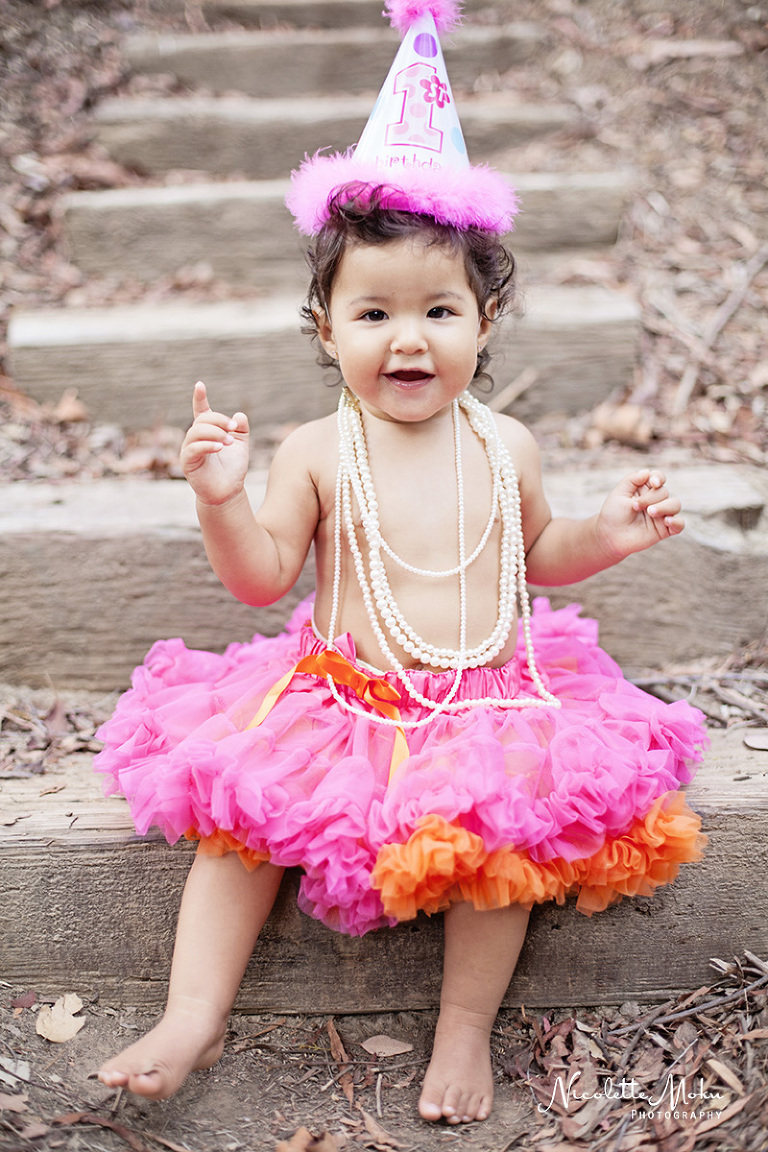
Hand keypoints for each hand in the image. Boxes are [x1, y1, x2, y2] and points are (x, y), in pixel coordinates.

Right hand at [179, 381, 249, 505]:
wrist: (228, 492)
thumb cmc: (232, 468)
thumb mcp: (241, 445)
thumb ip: (241, 429)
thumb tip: (239, 415)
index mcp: (207, 432)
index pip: (201, 411)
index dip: (199, 398)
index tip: (200, 385)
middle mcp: (195, 438)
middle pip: (202, 420)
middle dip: (219, 421)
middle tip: (234, 429)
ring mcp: (189, 450)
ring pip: (196, 432)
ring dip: (215, 433)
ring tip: (229, 442)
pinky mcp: (187, 463)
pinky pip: (193, 449)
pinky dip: (207, 445)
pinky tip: (220, 447)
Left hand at [596, 469, 683, 560]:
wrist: (610, 536)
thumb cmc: (613, 514)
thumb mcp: (619, 494)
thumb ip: (632, 480)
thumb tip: (647, 472)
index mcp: (645, 489)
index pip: (658, 478)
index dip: (659, 478)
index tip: (653, 483)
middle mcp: (655, 500)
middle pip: (664, 492)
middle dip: (651, 497)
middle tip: (635, 506)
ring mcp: (661, 515)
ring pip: (675, 505)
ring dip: (664, 507)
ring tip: (650, 512)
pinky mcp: (664, 530)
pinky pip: (679, 524)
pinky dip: (677, 522)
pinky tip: (667, 521)